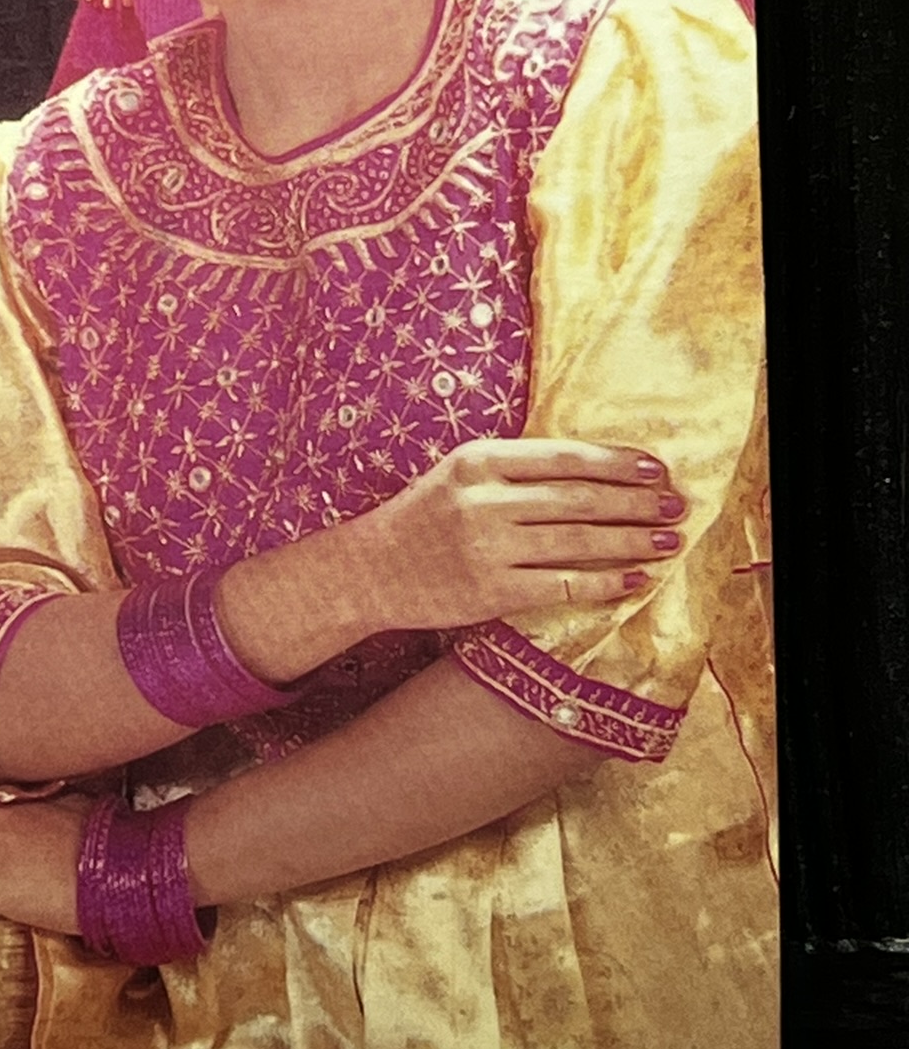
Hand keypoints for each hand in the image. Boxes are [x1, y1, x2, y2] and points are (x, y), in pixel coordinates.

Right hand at [347, 438, 685, 631]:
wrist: (371, 569)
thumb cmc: (423, 518)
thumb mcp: (458, 474)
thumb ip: (514, 469)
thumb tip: (593, 472)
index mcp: (478, 461)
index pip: (563, 457)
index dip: (616, 463)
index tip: (656, 469)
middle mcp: (484, 500)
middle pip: (579, 498)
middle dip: (636, 503)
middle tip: (677, 506)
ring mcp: (487, 547)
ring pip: (577, 541)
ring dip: (630, 541)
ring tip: (666, 541)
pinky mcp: (491, 591)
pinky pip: (561, 586)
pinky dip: (603, 583)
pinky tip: (633, 580)